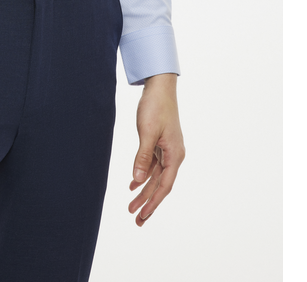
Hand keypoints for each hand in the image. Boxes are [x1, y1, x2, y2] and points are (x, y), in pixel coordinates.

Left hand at [128, 72, 184, 225]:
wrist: (160, 86)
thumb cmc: (156, 106)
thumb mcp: (147, 132)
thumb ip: (142, 157)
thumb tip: (137, 180)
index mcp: (175, 155)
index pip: (164, 185)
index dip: (153, 202)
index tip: (142, 216)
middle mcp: (174, 155)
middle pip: (160, 184)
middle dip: (148, 202)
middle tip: (136, 219)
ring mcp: (167, 150)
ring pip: (155, 176)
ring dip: (143, 190)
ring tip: (131, 206)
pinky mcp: (160, 143)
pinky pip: (152, 165)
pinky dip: (142, 175)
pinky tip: (133, 184)